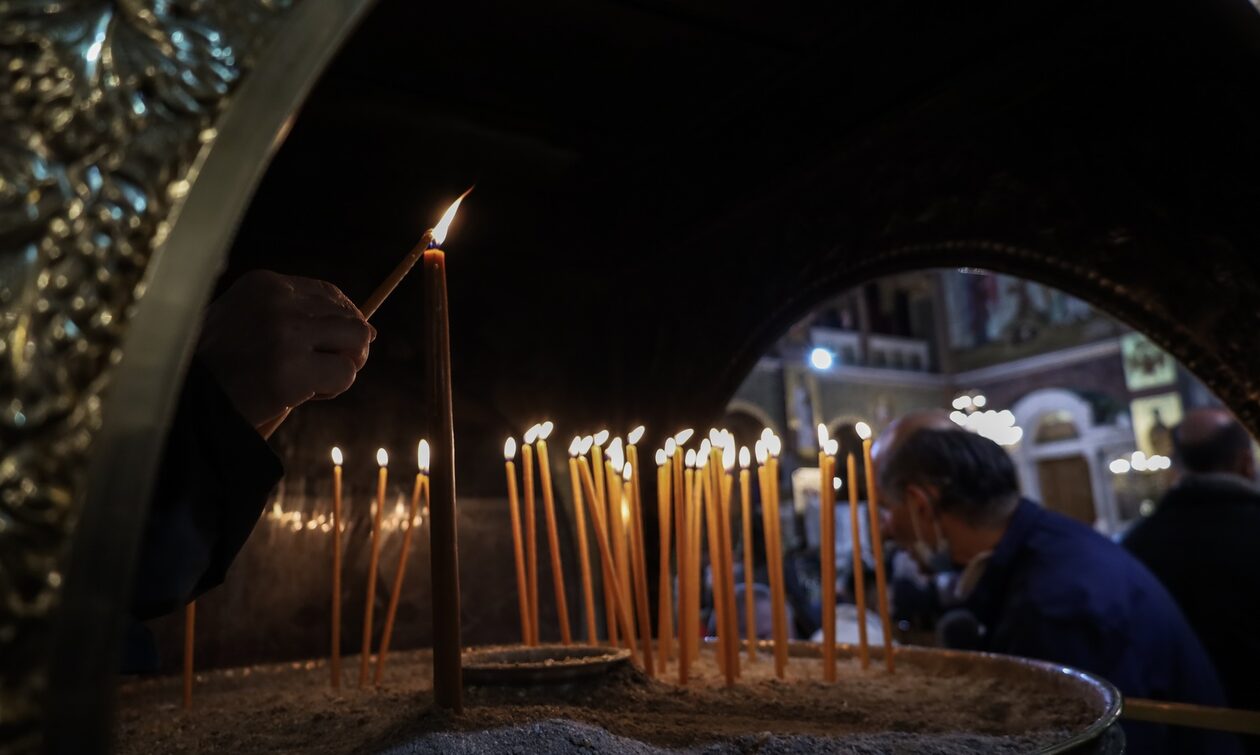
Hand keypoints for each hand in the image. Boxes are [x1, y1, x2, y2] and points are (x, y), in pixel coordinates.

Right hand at [196, 271, 374, 431]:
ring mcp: (286, 335)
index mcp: (265, 284)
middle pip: (350, 318)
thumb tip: (370, 330)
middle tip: (323, 371)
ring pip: (355, 343)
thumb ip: (299, 317)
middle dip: (346, 348)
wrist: (184, 399)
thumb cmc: (219, 365)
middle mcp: (278, 302)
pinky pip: (345, 375)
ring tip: (313, 382)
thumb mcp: (248, 321)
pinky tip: (304, 395)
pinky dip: (333, 390)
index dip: (345, 320)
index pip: (329, 294)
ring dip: (343, 367)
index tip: (339, 344)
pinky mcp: (291, 371)